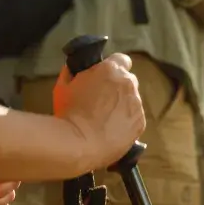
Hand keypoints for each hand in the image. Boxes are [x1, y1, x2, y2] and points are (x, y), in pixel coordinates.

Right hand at [52, 52, 145, 173]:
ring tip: (105, 119)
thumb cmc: (69, 113)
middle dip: (117, 87)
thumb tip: (75, 68)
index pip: (122, 59)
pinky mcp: (140, 122)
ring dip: (122, 105)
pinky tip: (112, 129)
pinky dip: (126, 121)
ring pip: (132, 100)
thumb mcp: (63, 86)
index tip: (106, 77)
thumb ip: (72, 72)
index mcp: (111, 69)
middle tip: (102, 100)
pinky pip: (135, 118)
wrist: (79, 144)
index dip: (113, 68)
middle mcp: (128, 83)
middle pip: (128, 80)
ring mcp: (136, 103)